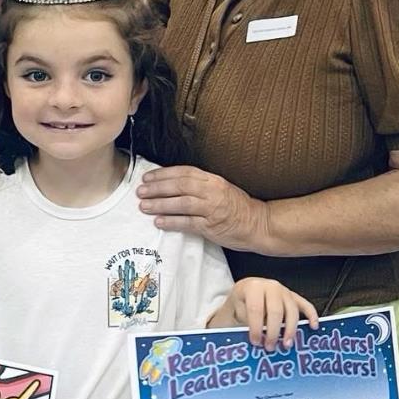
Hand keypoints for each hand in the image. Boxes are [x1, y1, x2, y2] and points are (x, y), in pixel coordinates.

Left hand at [138, 165, 268, 250]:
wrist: (258, 224)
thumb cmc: (237, 207)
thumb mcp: (221, 188)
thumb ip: (200, 185)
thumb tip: (172, 184)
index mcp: (213, 180)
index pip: (184, 172)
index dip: (163, 174)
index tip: (148, 177)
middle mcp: (212, 191)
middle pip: (180, 186)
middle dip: (157, 188)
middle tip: (141, 191)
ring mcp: (212, 209)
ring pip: (181, 203)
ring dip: (160, 204)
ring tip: (144, 206)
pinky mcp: (212, 226)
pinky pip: (188, 223)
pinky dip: (172, 222)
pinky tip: (159, 222)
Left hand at [229, 277, 319, 349]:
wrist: (246, 291)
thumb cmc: (242, 303)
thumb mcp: (236, 311)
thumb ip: (245, 324)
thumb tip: (256, 342)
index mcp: (253, 287)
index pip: (256, 309)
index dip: (256, 327)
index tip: (256, 341)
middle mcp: (271, 287)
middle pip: (276, 311)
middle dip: (273, 332)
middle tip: (270, 347)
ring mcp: (284, 291)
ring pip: (292, 310)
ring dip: (290, 330)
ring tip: (286, 345)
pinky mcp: (294, 296)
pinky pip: (305, 305)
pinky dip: (311, 315)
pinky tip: (313, 326)